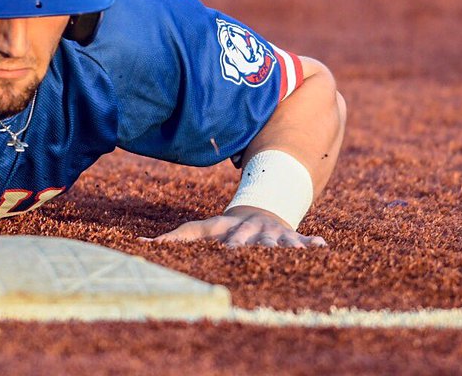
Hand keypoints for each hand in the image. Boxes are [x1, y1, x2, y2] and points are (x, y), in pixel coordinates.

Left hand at [144, 206, 326, 247]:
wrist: (260, 207)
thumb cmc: (225, 228)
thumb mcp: (201, 229)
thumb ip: (173, 238)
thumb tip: (138, 242)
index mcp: (225, 229)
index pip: (211, 233)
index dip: (210, 240)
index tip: (211, 249)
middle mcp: (248, 229)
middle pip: (246, 240)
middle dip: (245, 247)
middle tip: (240, 255)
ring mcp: (270, 232)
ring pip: (276, 240)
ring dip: (282, 247)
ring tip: (289, 251)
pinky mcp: (290, 236)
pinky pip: (303, 239)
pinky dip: (312, 244)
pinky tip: (323, 247)